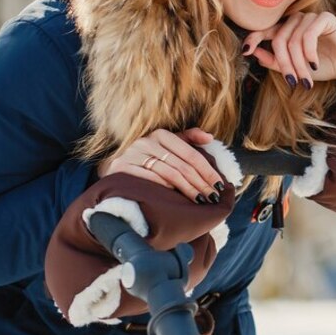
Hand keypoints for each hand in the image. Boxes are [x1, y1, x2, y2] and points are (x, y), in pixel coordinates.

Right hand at [96, 128, 226, 203]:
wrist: (116, 167)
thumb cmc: (148, 158)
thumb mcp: (167, 145)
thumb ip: (188, 138)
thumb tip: (210, 137)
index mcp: (161, 134)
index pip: (191, 154)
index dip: (207, 170)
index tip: (220, 185)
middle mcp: (146, 141)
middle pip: (182, 166)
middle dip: (201, 183)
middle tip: (213, 197)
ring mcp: (133, 154)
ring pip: (169, 173)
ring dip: (187, 188)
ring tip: (200, 200)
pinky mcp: (121, 167)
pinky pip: (149, 178)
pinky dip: (165, 187)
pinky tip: (176, 197)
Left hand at [242, 12, 335, 88]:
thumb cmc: (322, 65)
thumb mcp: (295, 68)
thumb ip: (275, 61)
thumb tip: (253, 54)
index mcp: (286, 29)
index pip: (264, 30)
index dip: (253, 38)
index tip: (245, 51)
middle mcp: (296, 20)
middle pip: (279, 40)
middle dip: (284, 64)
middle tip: (293, 82)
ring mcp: (310, 18)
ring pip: (293, 40)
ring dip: (299, 63)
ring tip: (307, 79)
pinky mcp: (325, 18)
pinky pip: (308, 35)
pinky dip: (309, 52)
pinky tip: (314, 63)